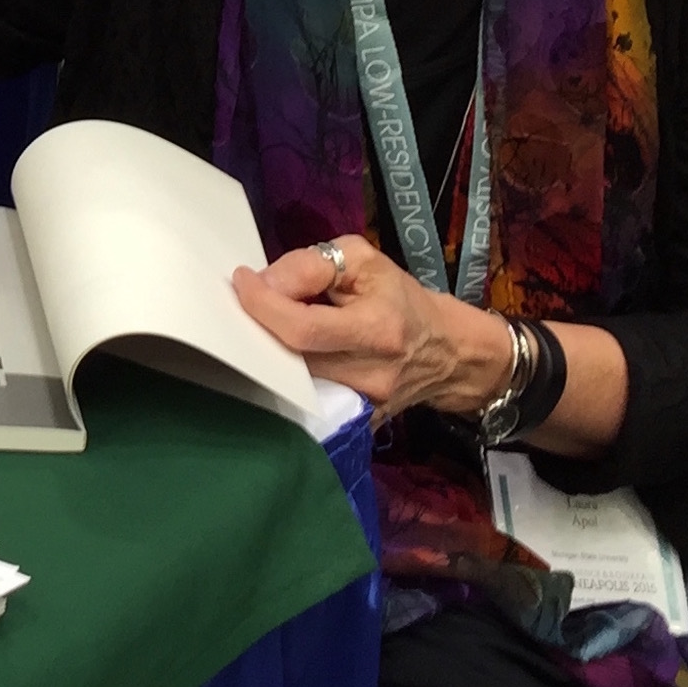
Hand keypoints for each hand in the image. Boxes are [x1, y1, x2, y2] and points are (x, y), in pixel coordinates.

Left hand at [232, 233, 512, 418]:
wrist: (446, 352)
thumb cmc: (401, 299)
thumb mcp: (366, 261)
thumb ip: (313, 265)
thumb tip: (266, 283)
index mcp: (376, 330)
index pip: (303, 328)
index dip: (263, 305)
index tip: (241, 281)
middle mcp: (368, 375)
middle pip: (290, 358)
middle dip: (260, 326)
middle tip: (249, 302)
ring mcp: (360, 408)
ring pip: (293, 381)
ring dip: (270, 351)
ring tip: (267, 325)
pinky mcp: (354, 425)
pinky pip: (306, 402)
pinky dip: (286, 377)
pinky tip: (284, 356)